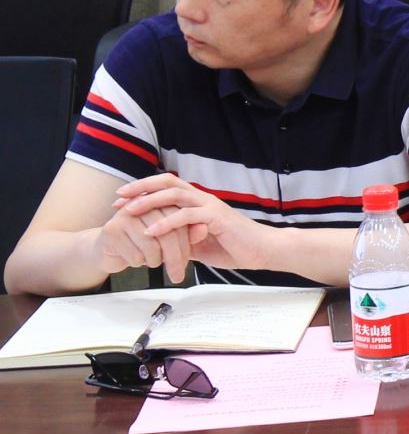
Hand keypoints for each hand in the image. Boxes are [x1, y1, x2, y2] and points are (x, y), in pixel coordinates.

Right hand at [92, 174, 198, 280]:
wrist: (110, 251)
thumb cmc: (143, 244)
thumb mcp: (168, 237)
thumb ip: (188, 232)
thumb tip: (204, 228)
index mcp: (159, 201)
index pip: (181, 222)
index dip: (186, 244)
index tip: (188, 262)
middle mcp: (143, 204)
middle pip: (167, 235)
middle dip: (174, 258)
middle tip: (177, 275)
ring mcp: (125, 216)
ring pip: (151, 247)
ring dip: (154, 261)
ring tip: (151, 261)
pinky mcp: (112, 230)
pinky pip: (135, 254)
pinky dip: (138, 263)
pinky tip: (134, 259)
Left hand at [115, 176, 266, 277]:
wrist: (263, 250)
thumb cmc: (236, 247)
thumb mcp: (200, 244)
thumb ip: (181, 239)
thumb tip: (160, 246)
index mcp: (199, 202)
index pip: (167, 187)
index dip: (143, 190)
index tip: (121, 200)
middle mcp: (203, 199)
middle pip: (168, 183)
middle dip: (141, 188)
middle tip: (119, 197)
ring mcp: (210, 206)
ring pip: (174, 195)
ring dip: (149, 201)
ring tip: (129, 210)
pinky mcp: (216, 218)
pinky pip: (187, 216)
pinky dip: (167, 223)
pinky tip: (152, 231)